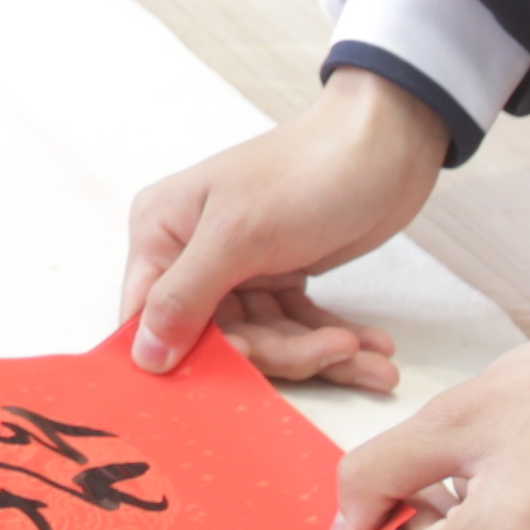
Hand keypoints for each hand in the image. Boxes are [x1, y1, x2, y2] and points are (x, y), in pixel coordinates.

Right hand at [118, 67, 442, 393]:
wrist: (387, 142)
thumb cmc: (305, 174)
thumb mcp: (238, 235)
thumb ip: (185, 297)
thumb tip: (142, 358)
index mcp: (162, 234)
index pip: (150, 318)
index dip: (185, 358)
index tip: (235, 387)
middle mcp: (193, 255)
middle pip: (219, 339)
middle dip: (284, 355)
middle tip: (338, 350)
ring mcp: (240, 269)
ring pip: (265, 340)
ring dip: (321, 355)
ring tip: (375, 359)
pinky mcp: (283, 276)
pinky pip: (298, 328)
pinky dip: (335, 342)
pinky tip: (374, 351)